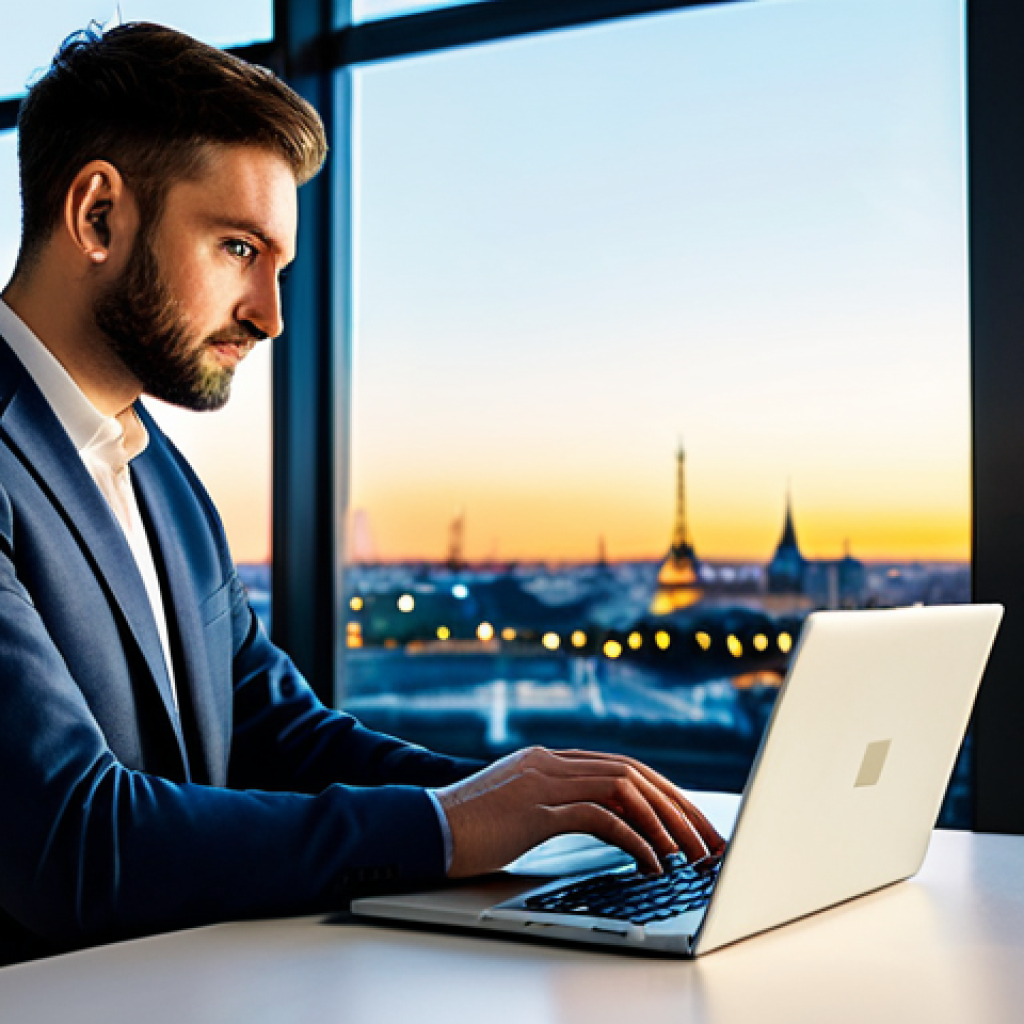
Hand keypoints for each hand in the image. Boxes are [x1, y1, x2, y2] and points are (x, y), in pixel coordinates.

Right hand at [434, 746, 724, 877]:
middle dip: (679, 808)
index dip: (665, 793)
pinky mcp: (535, 810)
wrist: (420, 828)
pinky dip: (634, 839)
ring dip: (665, 823)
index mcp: (549, 760)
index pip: (623, 768)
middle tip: (709, 840)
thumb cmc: (466, 828)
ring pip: (625, 790)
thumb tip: (600, 822)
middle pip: (634, 774)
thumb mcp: (516, 807)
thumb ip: (553, 802)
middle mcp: (551, 762)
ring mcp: (543, 782)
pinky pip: (600, 819)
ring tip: (690, 855)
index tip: (692, 821)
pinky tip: (652, 864)